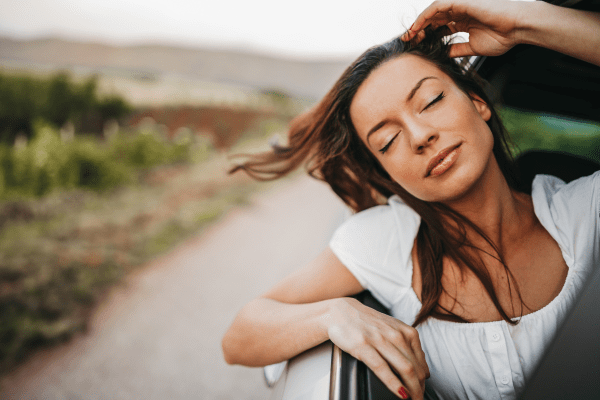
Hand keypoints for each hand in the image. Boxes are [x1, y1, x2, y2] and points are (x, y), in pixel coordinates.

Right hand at [327, 298, 429, 399]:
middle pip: (415, 367)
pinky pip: (383, 368)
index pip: (421, 361)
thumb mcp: (392, 328)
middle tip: (420, 398)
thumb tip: (421, 365)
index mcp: (405, 331)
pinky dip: (394, 384)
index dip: (423, 380)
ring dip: (412, 388)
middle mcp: (395, 334)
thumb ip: (407, 344)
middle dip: (420, 387)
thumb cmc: (367, 322)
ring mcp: (379, 340)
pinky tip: (400, 393)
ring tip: (414, 399)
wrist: (341, 311)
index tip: (422, 388)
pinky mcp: (363, 346)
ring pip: (404, 369)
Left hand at [401, 0, 525, 57]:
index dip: (427, 36)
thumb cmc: (503, 36)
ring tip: (410, 35)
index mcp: (465, 22)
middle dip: (419, 30)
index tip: (417, 46)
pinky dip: (425, 16)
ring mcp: (461, 6)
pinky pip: (438, 6)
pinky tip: (418, 26)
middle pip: (434, 19)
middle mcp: (461, 12)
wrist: (518, 27)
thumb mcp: (473, 47)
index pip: (440, 27)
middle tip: (408, 41)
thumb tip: (443, 55)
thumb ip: (457, 49)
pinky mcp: (461, 2)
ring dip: (419, 23)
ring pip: (433, 12)